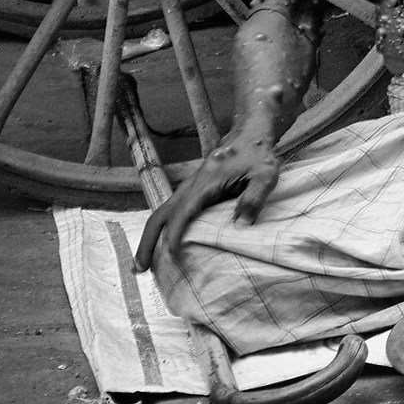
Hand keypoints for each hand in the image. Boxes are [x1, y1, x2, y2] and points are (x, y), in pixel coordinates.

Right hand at [133, 125, 283, 270]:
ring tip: (142, 266)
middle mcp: (191, 186)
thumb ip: (254, 198)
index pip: (185, 212)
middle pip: (160, 215)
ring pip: (162, 214)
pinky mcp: (193, 191)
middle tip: (138, 269)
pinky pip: (172, 213)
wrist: (250, 134)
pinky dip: (162, 230)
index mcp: (206, 182)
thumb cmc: (259, 155)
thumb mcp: (265, 176)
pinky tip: (162, 247)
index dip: (176, 233)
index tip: (170, 254)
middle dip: (147, 242)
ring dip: (150, 239)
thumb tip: (240, 227)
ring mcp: (189, 188)